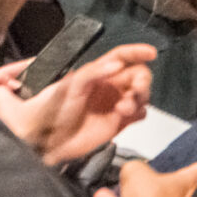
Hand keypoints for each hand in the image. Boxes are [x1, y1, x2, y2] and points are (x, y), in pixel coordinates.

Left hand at [0, 46, 155, 163]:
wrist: (45, 144)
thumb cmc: (49, 114)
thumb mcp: (66, 87)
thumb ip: (91, 74)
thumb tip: (117, 65)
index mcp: (96, 74)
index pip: (121, 56)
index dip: (136, 52)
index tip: (151, 53)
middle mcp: (109, 87)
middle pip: (138, 75)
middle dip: (142, 81)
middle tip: (136, 91)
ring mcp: (115, 104)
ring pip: (142, 94)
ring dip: (139, 99)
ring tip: (123, 109)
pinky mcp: (119, 123)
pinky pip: (140, 114)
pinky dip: (139, 113)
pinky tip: (127, 117)